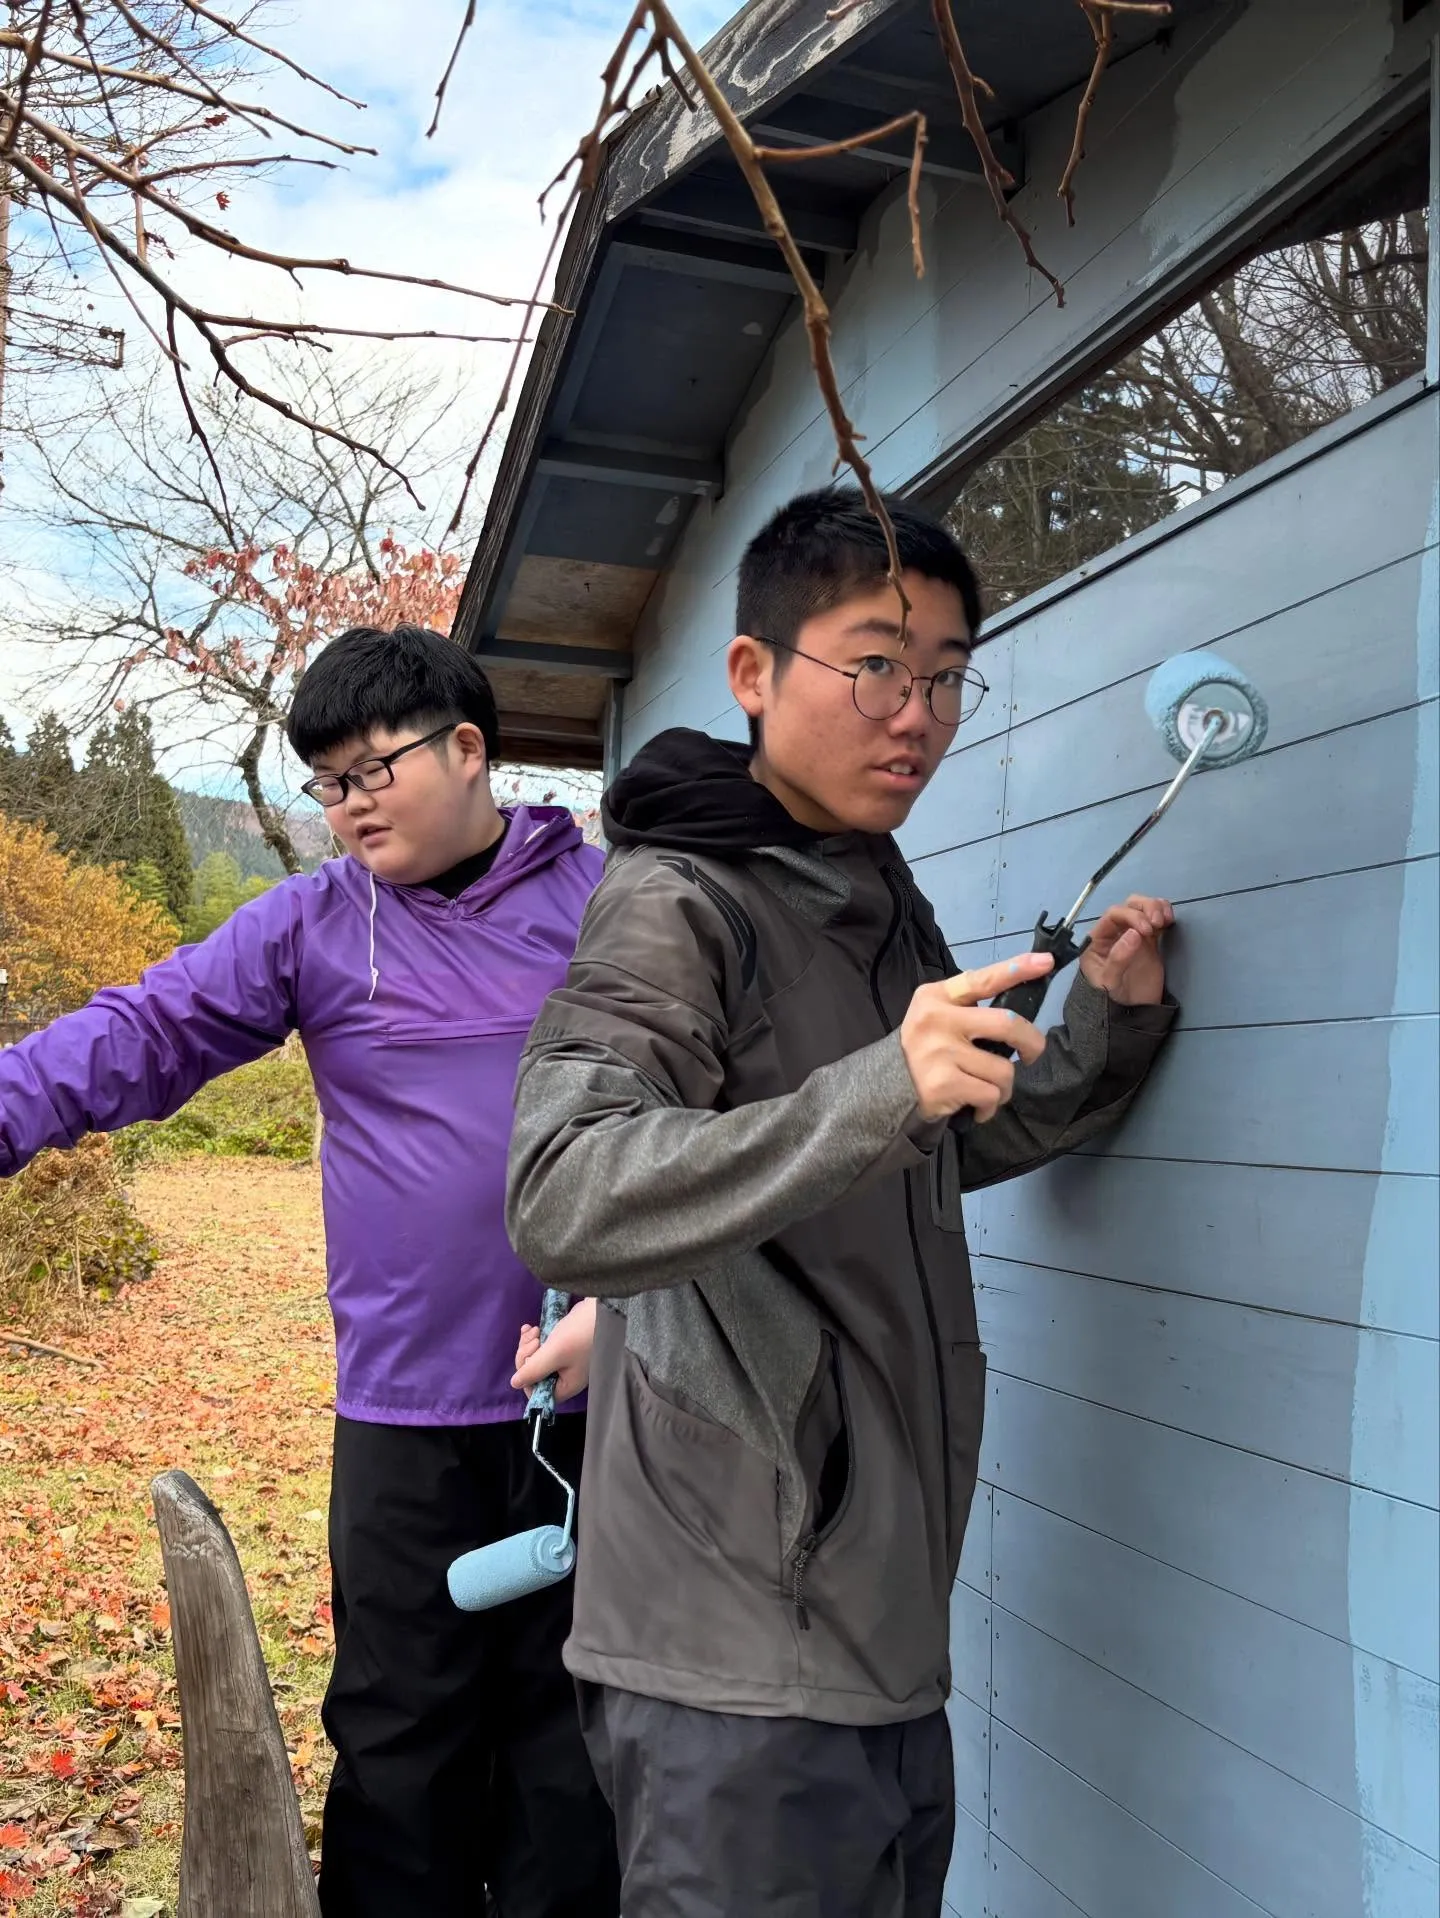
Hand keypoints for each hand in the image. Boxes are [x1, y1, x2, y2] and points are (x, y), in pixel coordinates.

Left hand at [512, 1297, 597, 1403]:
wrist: (602, 1307)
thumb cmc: (581, 1333)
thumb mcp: (555, 1352)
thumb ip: (534, 1370)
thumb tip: (515, 1384)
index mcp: (566, 1385)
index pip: (538, 1392)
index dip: (527, 1378)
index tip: (529, 1359)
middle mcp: (564, 1375)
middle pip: (534, 1374)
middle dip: (527, 1356)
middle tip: (534, 1340)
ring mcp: (563, 1360)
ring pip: (535, 1358)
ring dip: (528, 1344)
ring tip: (534, 1330)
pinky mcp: (562, 1345)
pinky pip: (541, 1346)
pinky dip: (533, 1338)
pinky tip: (531, 1328)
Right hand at [900, 952, 1052, 1122]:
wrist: (887, 1086)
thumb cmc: (925, 1047)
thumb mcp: (936, 1015)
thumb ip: (966, 1006)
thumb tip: (1015, 1002)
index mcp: (937, 996)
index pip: (982, 979)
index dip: (1017, 969)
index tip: (1047, 962)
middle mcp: (937, 1019)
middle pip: (1007, 1024)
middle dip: (1032, 1042)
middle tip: (1032, 1054)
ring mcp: (939, 1052)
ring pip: (1003, 1069)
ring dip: (1005, 1086)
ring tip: (988, 1088)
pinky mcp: (943, 1084)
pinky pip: (990, 1094)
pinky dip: (990, 1106)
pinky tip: (977, 1106)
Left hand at [1079, 895, 1172, 1005]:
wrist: (1128, 1016)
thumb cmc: (1111, 1000)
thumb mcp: (1109, 983)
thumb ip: (1118, 958)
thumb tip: (1133, 934)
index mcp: (1098, 940)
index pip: (1112, 915)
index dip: (1130, 916)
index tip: (1146, 930)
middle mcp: (1114, 934)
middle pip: (1129, 906)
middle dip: (1144, 908)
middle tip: (1157, 923)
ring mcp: (1132, 936)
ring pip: (1143, 908)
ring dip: (1155, 907)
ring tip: (1164, 921)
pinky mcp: (1149, 942)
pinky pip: (1156, 920)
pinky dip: (1164, 914)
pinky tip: (1169, 920)